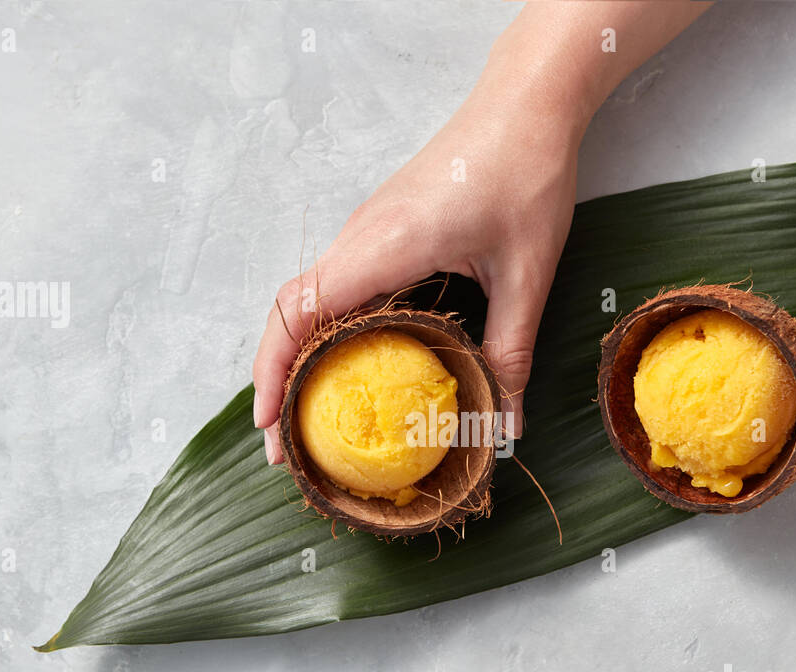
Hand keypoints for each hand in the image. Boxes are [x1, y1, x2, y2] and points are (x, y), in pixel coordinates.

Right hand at [251, 82, 582, 462]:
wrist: (526, 103)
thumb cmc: (524, 173)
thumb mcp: (526, 274)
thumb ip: (510, 352)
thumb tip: (504, 427)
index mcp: (383, 245)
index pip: (300, 312)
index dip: (273, 372)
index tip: (268, 426)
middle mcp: (360, 237)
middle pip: (291, 312)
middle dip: (277, 379)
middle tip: (285, 445)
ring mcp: (367, 231)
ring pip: (311, 300)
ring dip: (299, 357)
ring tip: (309, 416)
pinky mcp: (383, 229)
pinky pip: (338, 286)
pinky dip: (329, 332)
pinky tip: (351, 367)